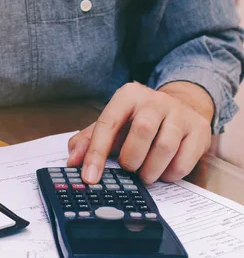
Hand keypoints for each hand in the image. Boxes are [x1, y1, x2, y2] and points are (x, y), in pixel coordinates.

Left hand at [67, 82, 213, 183]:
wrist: (179, 107)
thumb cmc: (138, 120)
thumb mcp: (112, 124)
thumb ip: (89, 140)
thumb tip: (73, 161)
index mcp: (128, 95)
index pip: (108, 123)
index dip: (96, 153)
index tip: (89, 177)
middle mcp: (155, 100)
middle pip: (142, 132)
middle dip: (131, 159)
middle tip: (129, 168)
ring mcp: (180, 113)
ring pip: (165, 147)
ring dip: (150, 170)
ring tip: (144, 174)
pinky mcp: (199, 130)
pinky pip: (184, 161)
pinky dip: (169, 174)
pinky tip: (163, 171)